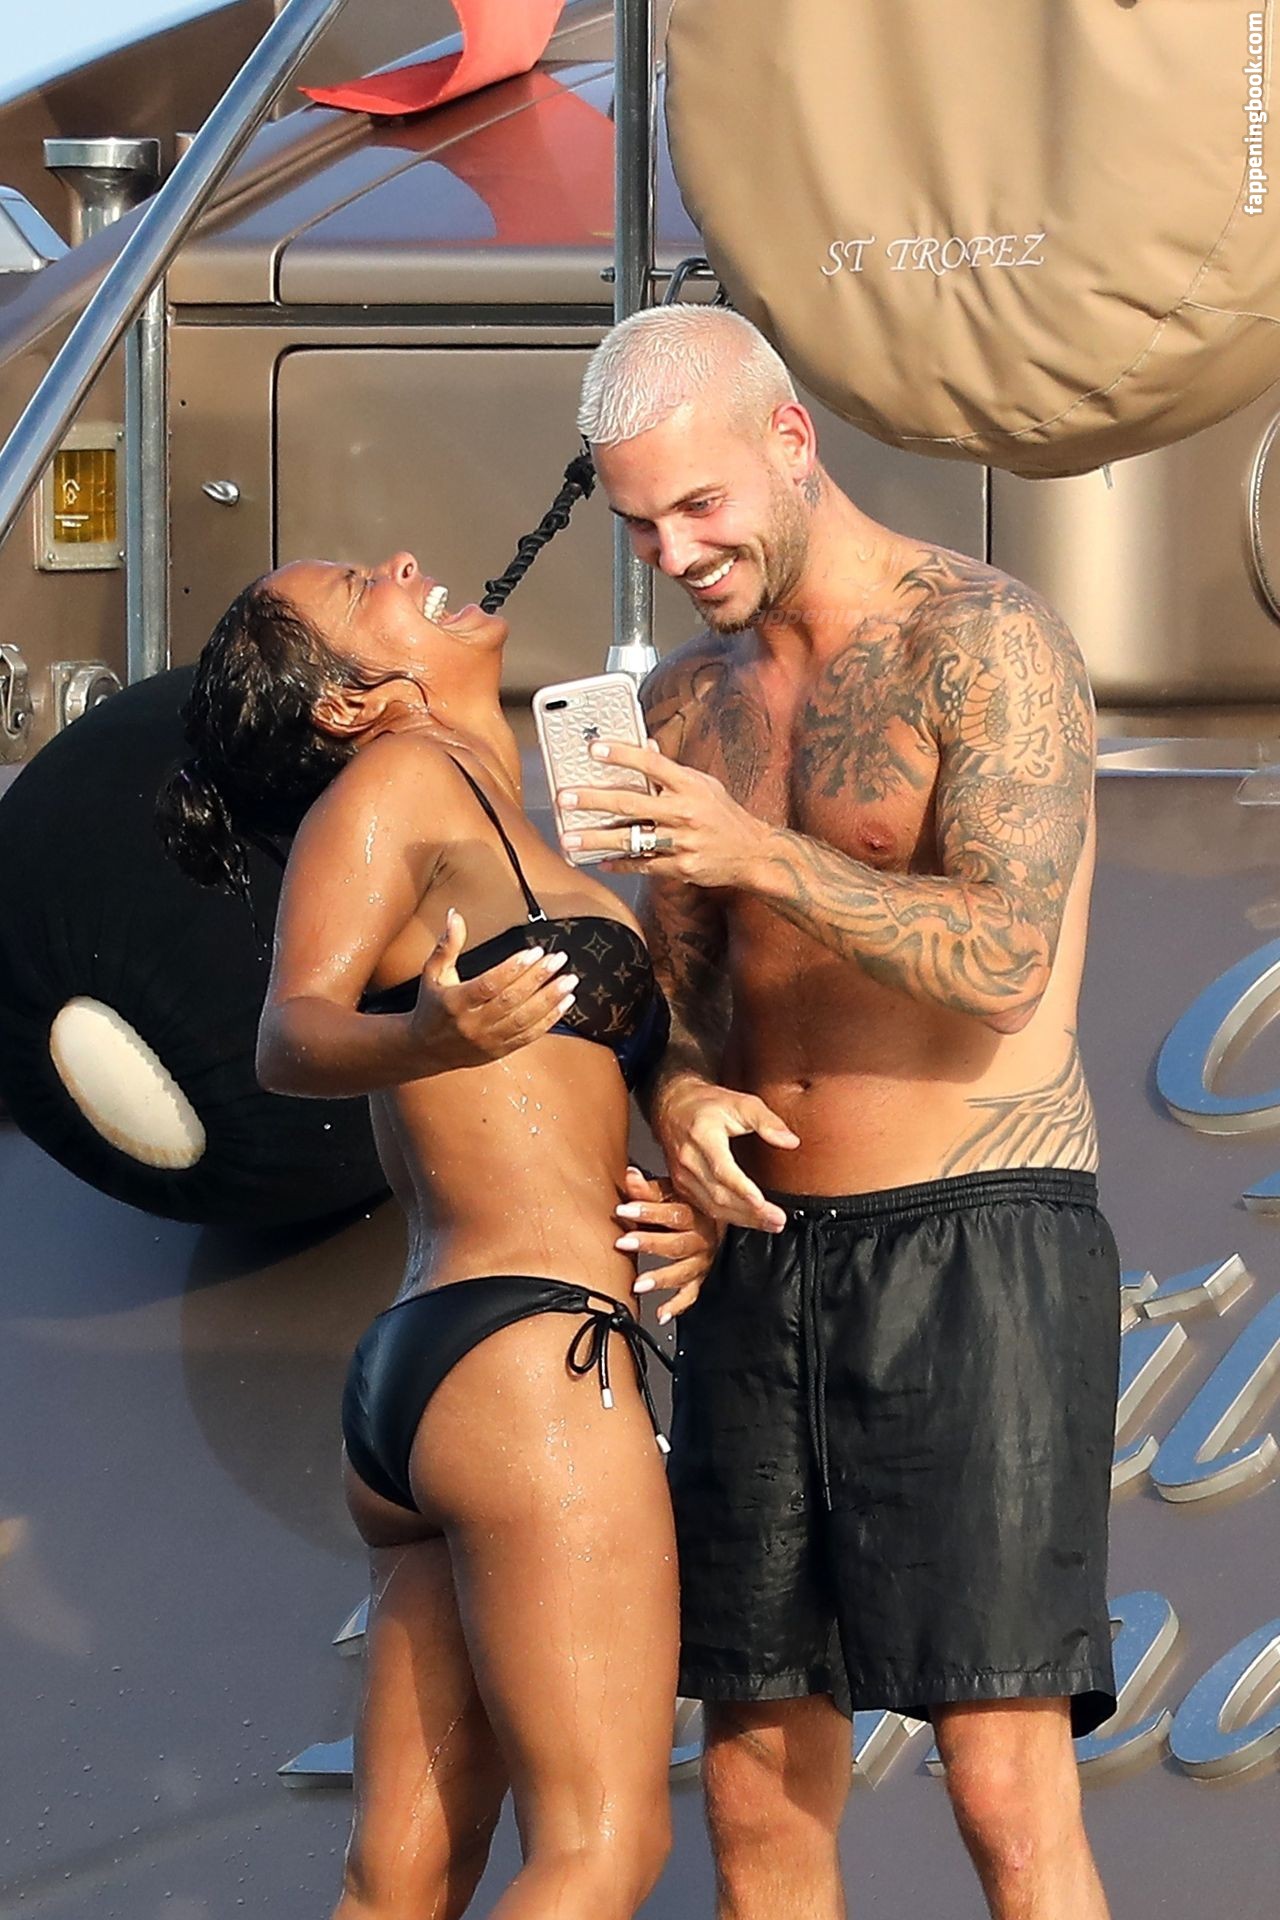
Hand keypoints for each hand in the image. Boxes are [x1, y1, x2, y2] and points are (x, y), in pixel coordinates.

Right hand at [409, 911, 576, 1070]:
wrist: (426, 1050)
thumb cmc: (431, 1006)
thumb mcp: (433, 974)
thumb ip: (447, 945)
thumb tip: (455, 914)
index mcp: (456, 1002)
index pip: (489, 984)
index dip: (513, 968)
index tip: (535, 952)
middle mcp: (473, 1023)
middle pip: (511, 1000)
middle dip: (538, 978)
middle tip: (559, 959)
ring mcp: (488, 1040)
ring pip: (524, 1019)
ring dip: (550, 999)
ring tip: (569, 981)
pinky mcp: (499, 1051)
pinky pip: (529, 1036)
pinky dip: (549, 1020)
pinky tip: (565, 1004)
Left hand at [557, 738, 770, 886]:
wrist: (752, 852)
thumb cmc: (724, 815)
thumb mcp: (704, 784)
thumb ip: (672, 770)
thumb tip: (645, 746)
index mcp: (690, 785)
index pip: (651, 764)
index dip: (621, 755)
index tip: (594, 750)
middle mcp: (685, 811)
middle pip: (631, 802)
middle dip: (593, 800)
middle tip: (565, 798)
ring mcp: (682, 841)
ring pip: (630, 839)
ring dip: (595, 839)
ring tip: (569, 839)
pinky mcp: (681, 867)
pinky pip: (643, 865)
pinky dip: (620, 864)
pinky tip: (600, 862)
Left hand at [614, 1166, 720, 1322]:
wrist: (718, 1217)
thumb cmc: (688, 1204)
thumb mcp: (670, 1192)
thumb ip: (648, 1189)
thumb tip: (630, 1176)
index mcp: (696, 1213)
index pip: (673, 1213)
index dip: (647, 1211)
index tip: (624, 1209)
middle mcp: (703, 1238)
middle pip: (678, 1244)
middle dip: (649, 1243)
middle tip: (624, 1242)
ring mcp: (702, 1261)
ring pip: (683, 1272)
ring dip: (661, 1278)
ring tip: (638, 1284)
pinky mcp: (700, 1278)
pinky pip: (690, 1294)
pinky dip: (676, 1306)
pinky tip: (661, 1314)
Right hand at [656, 1074, 799, 1232]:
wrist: (673, 1106)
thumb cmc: (707, 1105)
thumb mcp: (741, 1103)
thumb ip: (767, 1121)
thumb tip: (790, 1141)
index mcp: (702, 1136)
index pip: (722, 1169)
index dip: (742, 1188)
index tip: (761, 1201)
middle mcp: (688, 1160)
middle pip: (719, 1195)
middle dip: (750, 1212)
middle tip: (778, 1219)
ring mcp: (682, 1177)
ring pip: (712, 1207)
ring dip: (743, 1219)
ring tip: (770, 1223)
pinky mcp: (682, 1187)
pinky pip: (706, 1209)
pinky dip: (729, 1218)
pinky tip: (749, 1220)